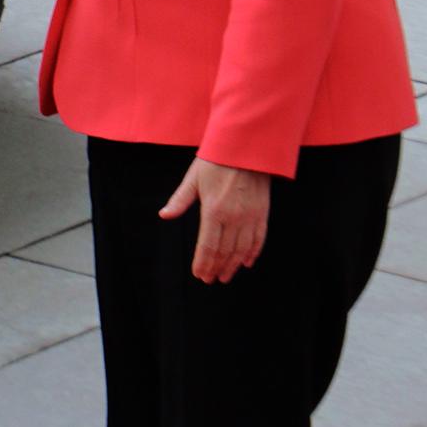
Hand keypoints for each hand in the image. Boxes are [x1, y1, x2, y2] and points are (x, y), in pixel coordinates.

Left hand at [160, 157, 269, 283]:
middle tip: (211, 280)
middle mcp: (233, 218)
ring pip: (241, 250)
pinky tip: (246, 262)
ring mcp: (250, 216)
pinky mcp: (262, 212)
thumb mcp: (193, 178)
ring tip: (226, 276)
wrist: (246, 146)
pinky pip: (259, 238)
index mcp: (213, 211)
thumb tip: (164, 215)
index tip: (200, 275)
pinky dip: (252, 253)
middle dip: (216, 268)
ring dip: (233, 265)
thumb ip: (180, 200)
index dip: (203, 263)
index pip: (207, 246)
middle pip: (224, 252)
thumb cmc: (216, 160)